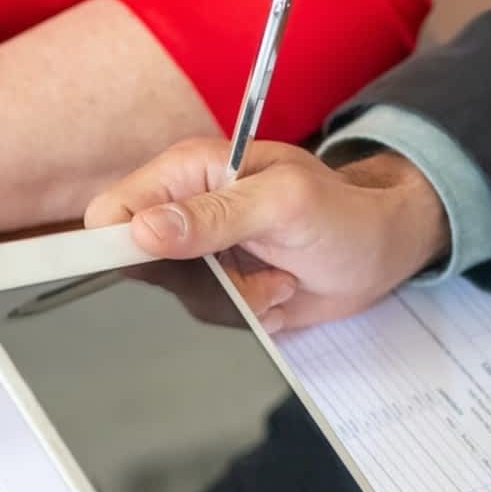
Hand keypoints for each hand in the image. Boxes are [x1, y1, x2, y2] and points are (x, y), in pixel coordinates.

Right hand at [84, 139, 449, 332]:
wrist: (377, 251)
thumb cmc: (344, 212)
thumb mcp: (284, 204)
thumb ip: (214, 215)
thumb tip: (147, 230)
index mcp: (188, 172)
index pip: (113, 210)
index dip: (116, 242)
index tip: (148, 264)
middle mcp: (185, 211)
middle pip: (141, 268)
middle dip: (198, 281)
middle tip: (247, 267)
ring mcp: (201, 254)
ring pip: (179, 301)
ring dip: (236, 300)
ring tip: (276, 275)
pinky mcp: (220, 288)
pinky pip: (209, 319)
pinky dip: (250, 314)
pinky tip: (277, 289)